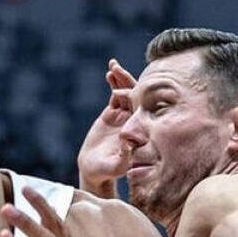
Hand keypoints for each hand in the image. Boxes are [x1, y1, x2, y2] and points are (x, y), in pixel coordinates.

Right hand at [78, 59, 136, 196]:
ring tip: (113, 66)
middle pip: (136, 95)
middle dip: (128, 82)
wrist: (95, 168)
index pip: (142, 108)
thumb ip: (124, 157)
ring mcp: (124, 115)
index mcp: (139, 129)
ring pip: (126, 92)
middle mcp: (135, 120)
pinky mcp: (113, 113)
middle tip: (120, 70)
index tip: (131, 87)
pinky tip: (109, 73)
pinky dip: (114, 83)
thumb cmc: (107, 170)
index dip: (137, 95)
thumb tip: (129, 143)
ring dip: (121, 79)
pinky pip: (116, 94)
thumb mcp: (117, 166)